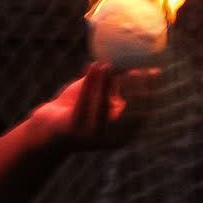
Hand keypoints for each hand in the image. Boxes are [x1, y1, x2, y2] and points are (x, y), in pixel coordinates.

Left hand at [32, 61, 159, 151]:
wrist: (49, 128)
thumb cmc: (80, 107)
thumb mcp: (104, 93)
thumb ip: (121, 81)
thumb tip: (145, 63)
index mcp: (126, 131)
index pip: (145, 112)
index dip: (152, 93)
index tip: (153, 72)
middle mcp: (114, 138)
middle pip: (130, 115)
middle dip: (134, 90)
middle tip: (135, 69)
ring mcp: (94, 138)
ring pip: (104, 108)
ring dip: (107, 84)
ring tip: (107, 64)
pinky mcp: (74, 132)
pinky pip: (84, 105)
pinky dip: (90, 83)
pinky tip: (92, 66)